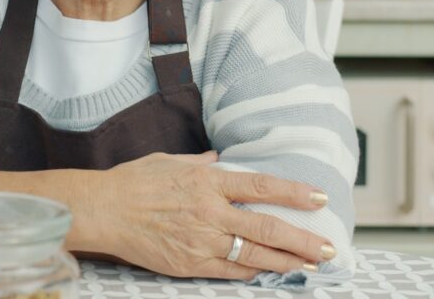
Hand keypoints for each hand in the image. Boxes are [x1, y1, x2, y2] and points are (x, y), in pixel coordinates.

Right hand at [95, 151, 333, 279]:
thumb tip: (219, 162)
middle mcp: (210, 212)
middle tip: (329, 248)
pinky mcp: (190, 264)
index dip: (294, 193)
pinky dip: (254, 271)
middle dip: (303, 239)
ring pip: (256, 254)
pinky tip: (270, 272)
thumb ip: (198, 164)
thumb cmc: (133, 181)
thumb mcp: (168, 161)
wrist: (103, 211)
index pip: (262, 186)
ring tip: (311, 265)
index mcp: (206, 182)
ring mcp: (202, 241)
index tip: (319, 198)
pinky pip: (231, 271)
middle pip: (268, 227)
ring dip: (287, 261)